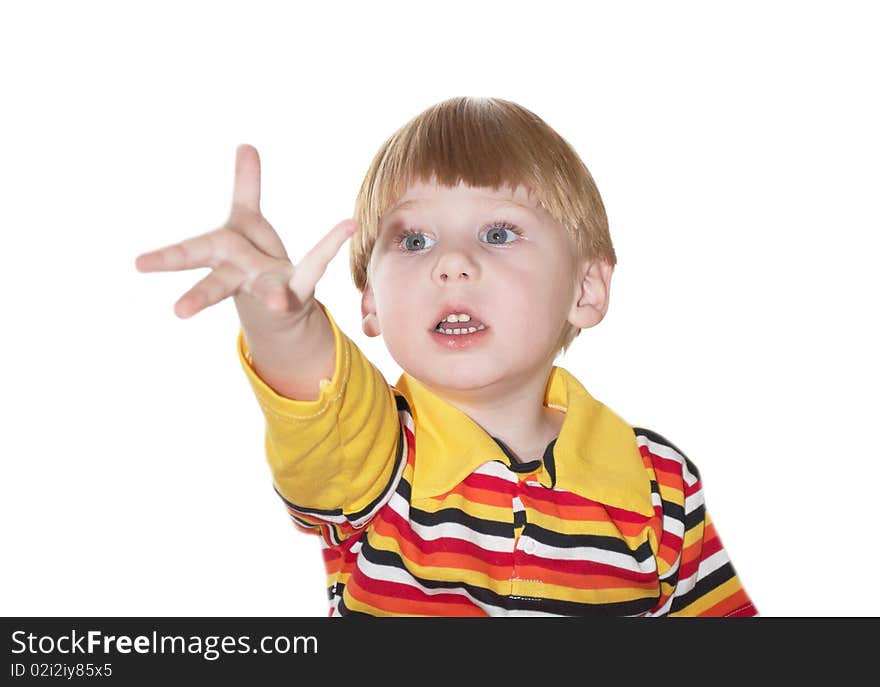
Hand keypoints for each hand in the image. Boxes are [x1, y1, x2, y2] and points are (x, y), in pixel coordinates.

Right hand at [134, 144, 354, 331]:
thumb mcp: (246, 221)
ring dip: (272, 298)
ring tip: (278, 303)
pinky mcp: (299, 290)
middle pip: (217, 285)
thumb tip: (246, 144)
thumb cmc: (254, 260)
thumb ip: (245, 186)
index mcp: (222, 256)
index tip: (138, 263)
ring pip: (267, 293)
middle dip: (198, 296)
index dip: (164, 258)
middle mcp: (241, 276)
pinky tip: (347, 226)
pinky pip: (314, 265)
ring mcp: (270, 287)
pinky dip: (330, 244)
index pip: (189, 254)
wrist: (280, 304)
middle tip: (178, 312)